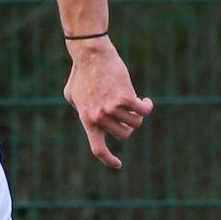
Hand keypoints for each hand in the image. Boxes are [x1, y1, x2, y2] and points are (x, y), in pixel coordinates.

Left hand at [62, 39, 153, 169]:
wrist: (90, 55)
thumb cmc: (81, 72)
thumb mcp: (73, 95)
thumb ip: (82, 110)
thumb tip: (92, 117)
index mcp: (86, 119)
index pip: (97, 148)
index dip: (108, 159)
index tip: (118, 164)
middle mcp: (99, 117)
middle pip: (124, 134)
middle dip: (129, 125)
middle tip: (128, 112)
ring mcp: (112, 109)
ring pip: (135, 123)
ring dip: (138, 114)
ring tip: (136, 102)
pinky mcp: (125, 98)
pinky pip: (143, 111)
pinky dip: (147, 106)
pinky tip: (146, 101)